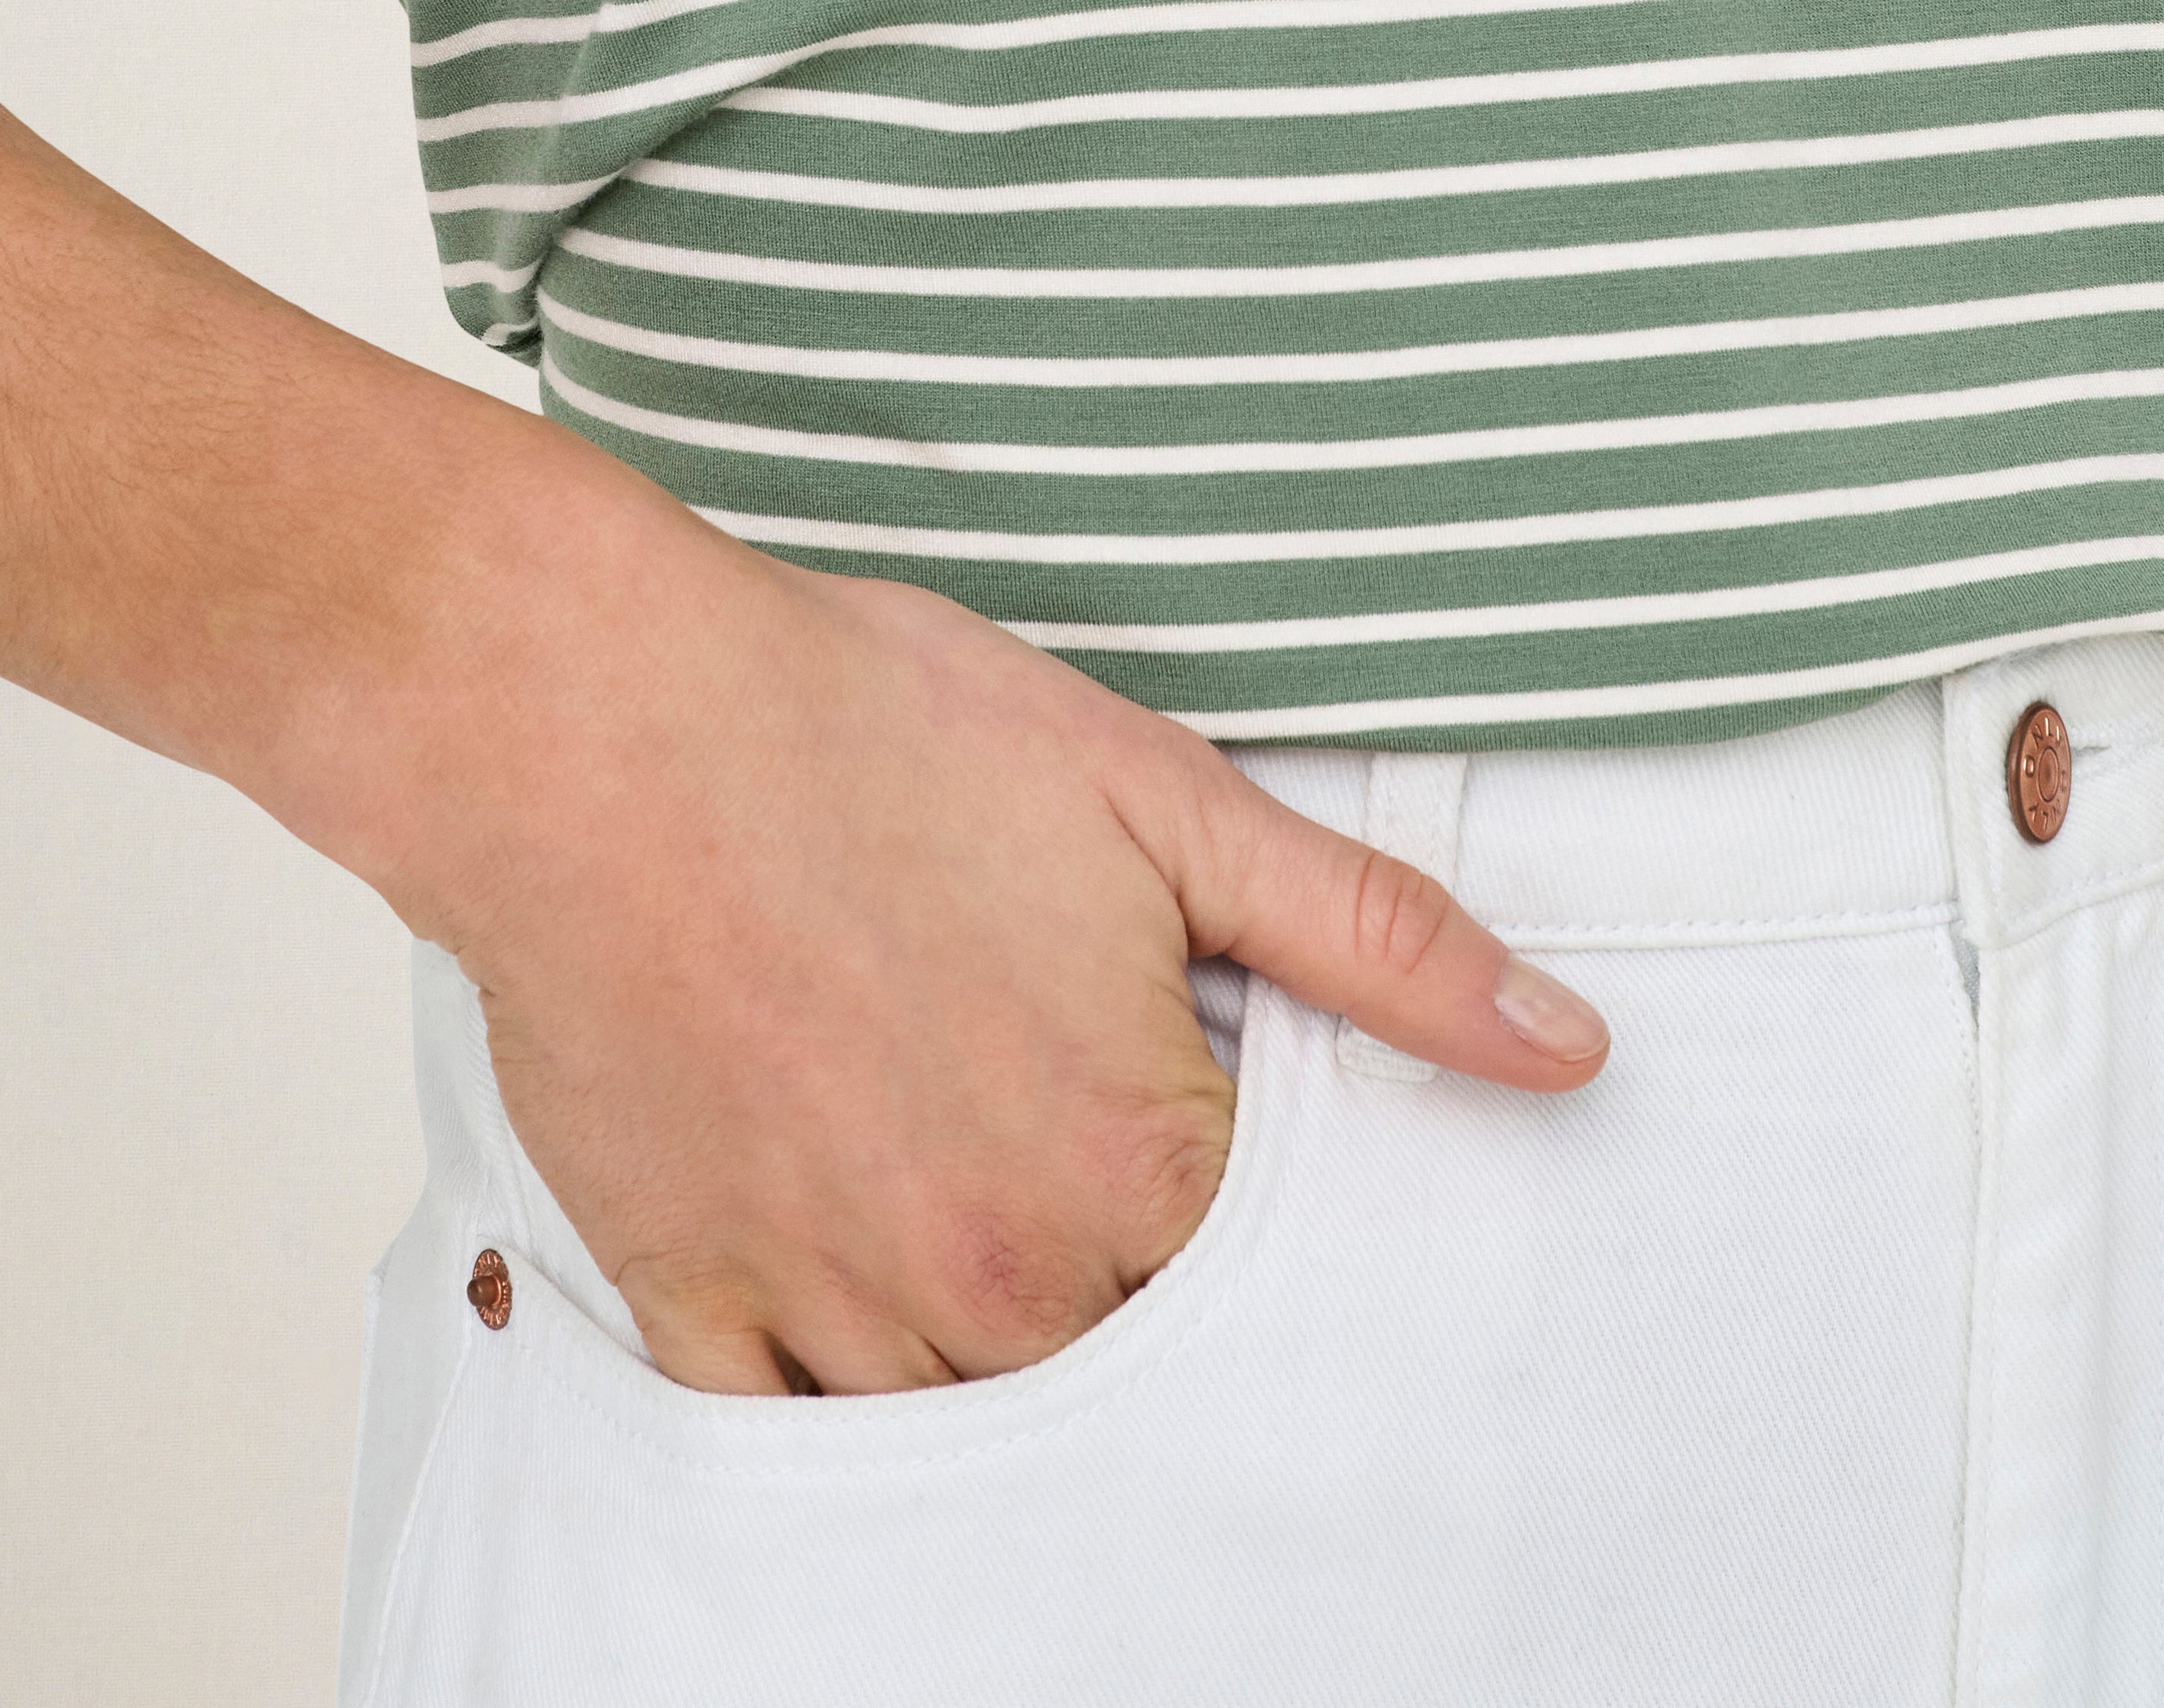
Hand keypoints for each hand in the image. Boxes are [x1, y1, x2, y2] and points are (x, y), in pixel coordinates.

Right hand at [389, 500, 1608, 1395]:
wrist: (597, 717)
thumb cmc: (867, 729)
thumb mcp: (1163, 800)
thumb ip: (1376, 944)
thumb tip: (1566, 1049)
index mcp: (1128, 1162)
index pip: (1272, 1296)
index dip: (1270, 1231)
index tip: (1224, 1157)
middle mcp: (993, 1278)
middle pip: (1127, 1379)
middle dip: (1143, 1306)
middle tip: (1098, 1184)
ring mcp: (831, 1304)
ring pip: (971, 1433)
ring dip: (1002, 1361)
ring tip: (992, 1232)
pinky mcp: (692, 1296)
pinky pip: (787, 1445)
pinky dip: (836, 1405)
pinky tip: (862, 1317)